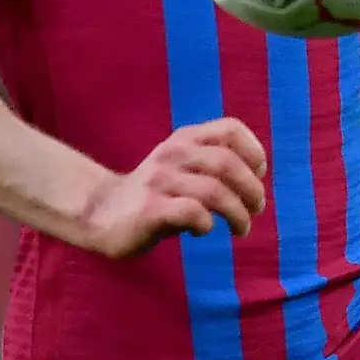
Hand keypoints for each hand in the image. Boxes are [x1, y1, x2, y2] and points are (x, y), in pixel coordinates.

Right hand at [77, 119, 266, 257]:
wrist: (100, 212)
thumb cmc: (154, 194)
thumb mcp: (182, 167)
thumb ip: (212, 165)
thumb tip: (255, 180)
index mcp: (184, 139)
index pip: (230, 128)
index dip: (253, 151)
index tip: (259, 174)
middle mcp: (173, 154)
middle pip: (227, 163)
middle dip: (252, 189)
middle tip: (256, 209)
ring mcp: (160, 181)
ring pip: (215, 190)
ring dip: (238, 213)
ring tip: (241, 228)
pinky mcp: (150, 210)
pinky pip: (191, 212)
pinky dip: (207, 224)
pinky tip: (203, 230)